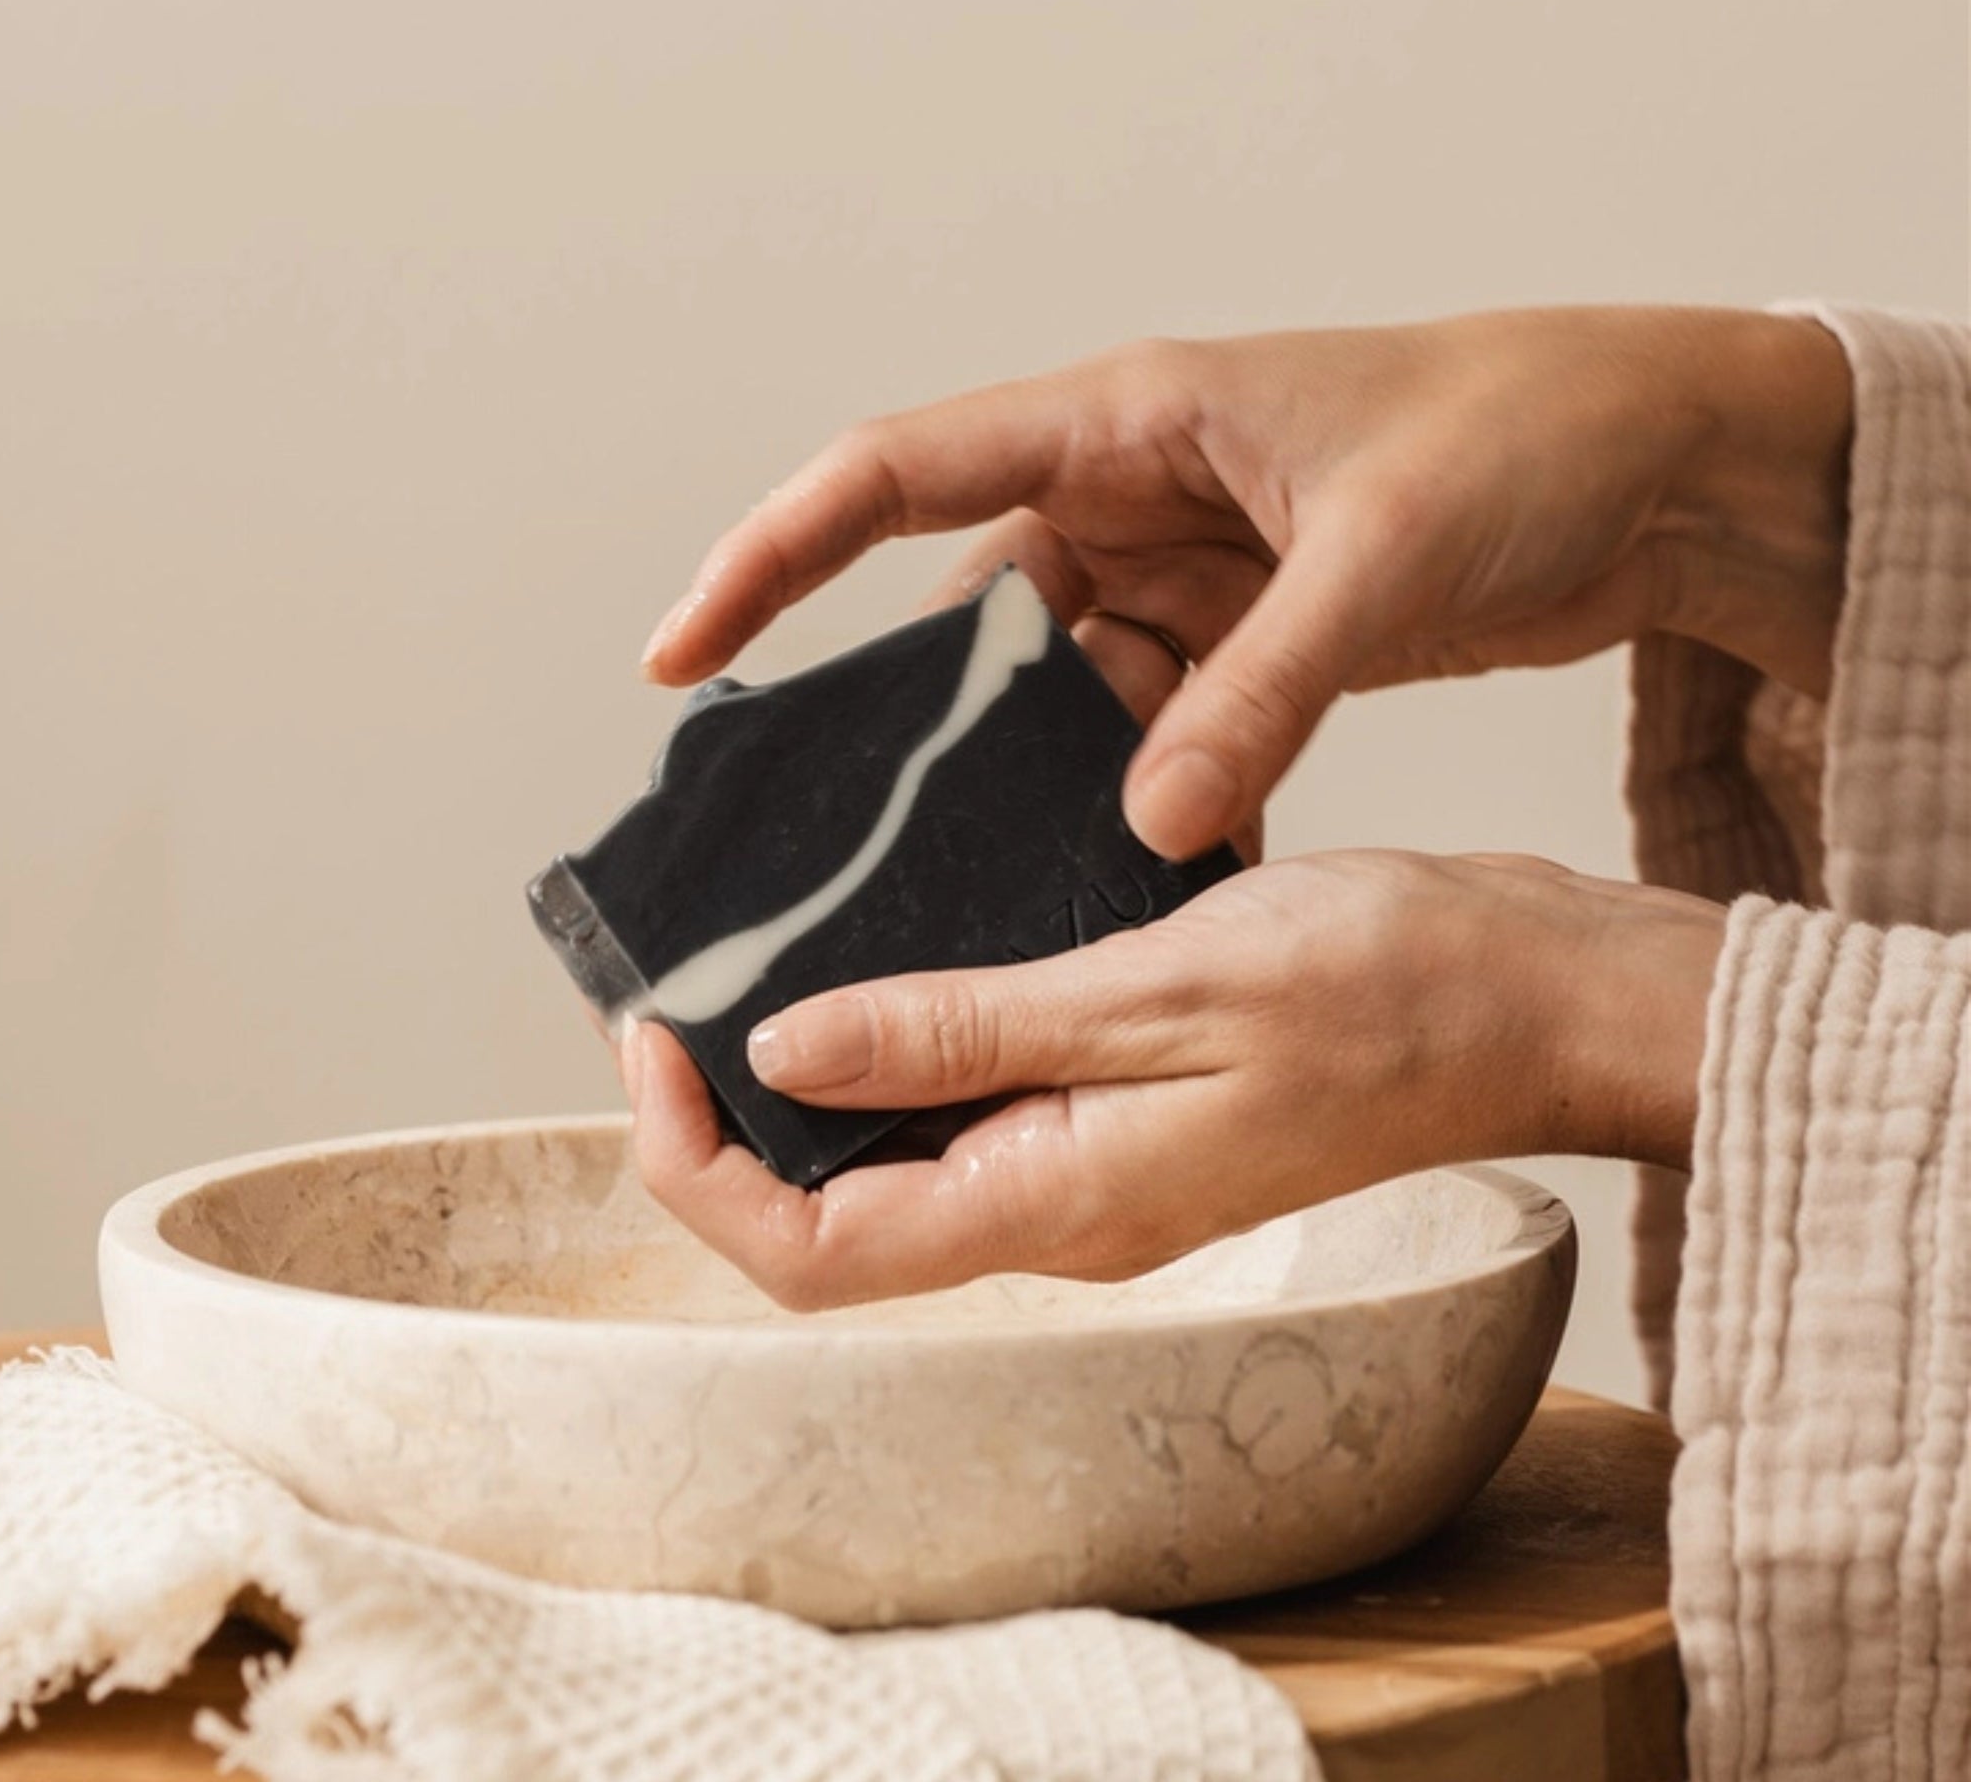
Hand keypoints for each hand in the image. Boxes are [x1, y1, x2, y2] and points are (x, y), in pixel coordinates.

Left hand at [624, 852, 1724, 1309]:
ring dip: (814, 1070)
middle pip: (835, 1213)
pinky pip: (979, 1096)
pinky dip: (911, 1030)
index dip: (700, 1166)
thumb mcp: (1155, 988)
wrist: (1533, 996)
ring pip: (898, 1154)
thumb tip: (786, 1054)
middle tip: (682, 989)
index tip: (652, 1039)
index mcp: (1058, 1200)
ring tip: (763, 949)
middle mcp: (1062, 1206)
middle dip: (730, 1120)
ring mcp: (1097, 1163)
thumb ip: (967, 1033)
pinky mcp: (1128, 1109)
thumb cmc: (1387, 988)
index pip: (812, 1252)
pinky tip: (900, 934)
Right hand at [641, 309, 1850, 860]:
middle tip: (849, 849)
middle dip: (919, 727)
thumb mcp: (1380, 561)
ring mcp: (1180, 570)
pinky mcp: (1239, 637)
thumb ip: (1259, 695)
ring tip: (993, 889)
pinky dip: (1142, 798)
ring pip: (1056, 692)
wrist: (1650, 458)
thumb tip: (1148, 828)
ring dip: (1041, 785)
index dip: (770, 558)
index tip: (679, 656)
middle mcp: (1128, 489)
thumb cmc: (1519, 435)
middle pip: (966, 615)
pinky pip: (1150, 727)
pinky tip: (1136, 875)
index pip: (897, 470)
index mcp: (1124, 416)